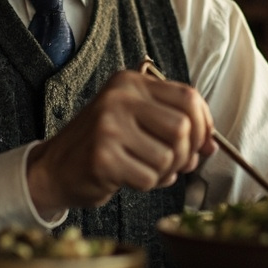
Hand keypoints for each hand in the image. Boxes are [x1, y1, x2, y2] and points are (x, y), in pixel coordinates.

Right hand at [26, 68, 216, 219]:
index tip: (201, 144)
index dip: (205, 125)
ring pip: (169, 157)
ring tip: (144, 170)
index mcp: (130, 83)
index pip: (189, 97)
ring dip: (164, 173)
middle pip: (183, 128)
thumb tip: (212, 145)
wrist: (55, 168)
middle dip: (186, 155)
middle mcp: (119, 98)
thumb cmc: (104, 145)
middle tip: (173, 165)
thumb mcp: (137, 121)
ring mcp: (108, 126)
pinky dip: (145, 185)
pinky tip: (128, 177)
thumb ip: (174, 126)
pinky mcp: (102, 156)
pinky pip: (148, 178)